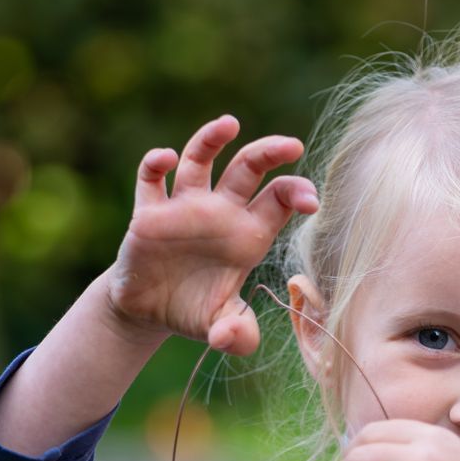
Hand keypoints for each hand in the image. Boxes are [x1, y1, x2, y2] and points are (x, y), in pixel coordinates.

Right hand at [99, 115, 317, 355]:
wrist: (148, 312)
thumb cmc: (195, 312)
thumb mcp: (219, 329)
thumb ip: (236, 335)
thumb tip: (230, 337)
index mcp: (247, 235)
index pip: (278, 202)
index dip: (296, 194)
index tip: (311, 200)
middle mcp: (220, 212)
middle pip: (248, 169)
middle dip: (269, 153)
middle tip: (291, 145)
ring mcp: (185, 207)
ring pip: (201, 160)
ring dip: (212, 138)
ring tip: (229, 123)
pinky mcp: (149, 213)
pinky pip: (151, 179)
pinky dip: (156, 164)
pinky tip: (164, 158)